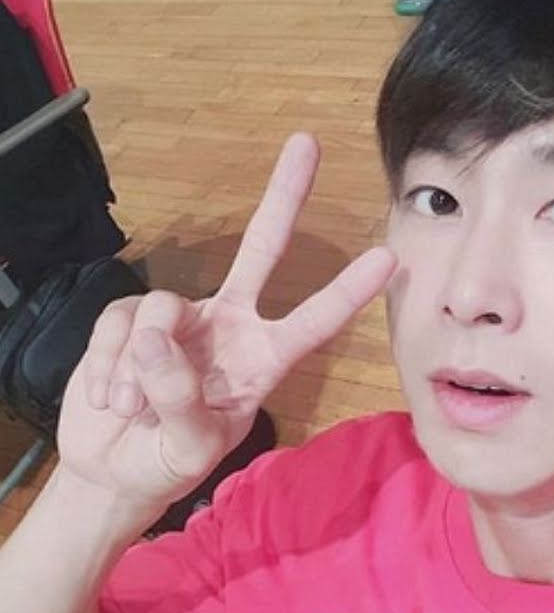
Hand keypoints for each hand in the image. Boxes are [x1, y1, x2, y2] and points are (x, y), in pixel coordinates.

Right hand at [57, 133, 395, 515]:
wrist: (114, 469)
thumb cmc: (170, 462)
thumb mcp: (189, 448)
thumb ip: (181, 400)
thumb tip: (154, 338)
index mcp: (264, 360)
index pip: (313, 321)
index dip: (348, 291)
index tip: (388, 258)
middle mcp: (231, 326)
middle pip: (261, 249)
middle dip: (284, 196)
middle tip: (309, 143)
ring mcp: (181, 319)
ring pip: (161, 309)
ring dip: (139, 369)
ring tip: (132, 410)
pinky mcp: (129, 318)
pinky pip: (116, 322)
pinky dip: (107, 364)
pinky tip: (111, 396)